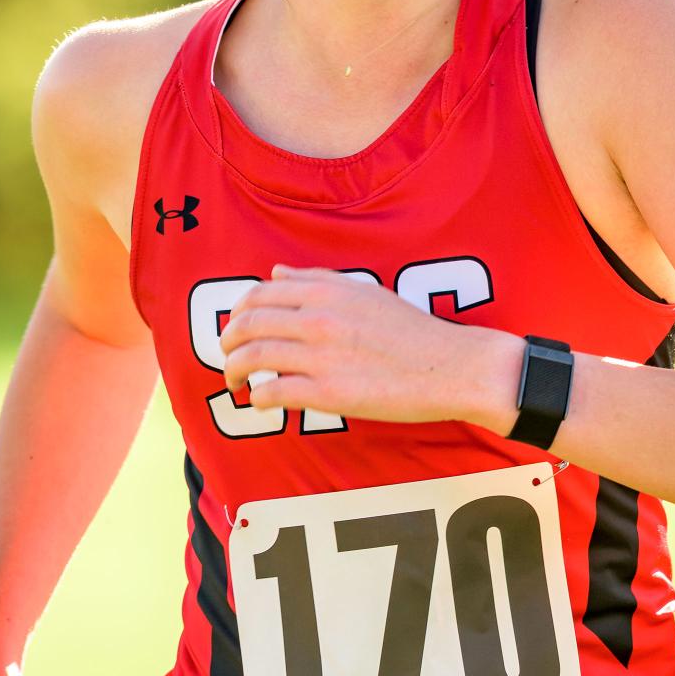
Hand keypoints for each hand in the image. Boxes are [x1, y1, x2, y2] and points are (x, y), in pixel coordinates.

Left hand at [219, 264, 513, 425]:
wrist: (449, 367)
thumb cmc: (411, 330)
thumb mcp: (365, 292)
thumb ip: (317, 280)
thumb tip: (275, 273)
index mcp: (327, 291)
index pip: (260, 295)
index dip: (237, 312)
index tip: (235, 327)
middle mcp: (319, 319)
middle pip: (249, 325)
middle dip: (227, 343)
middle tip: (226, 357)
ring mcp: (322, 357)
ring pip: (254, 358)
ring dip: (234, 372)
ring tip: (234, 383)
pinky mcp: (330, 393)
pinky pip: (275, 392)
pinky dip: (258, 397)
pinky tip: (260, 402)